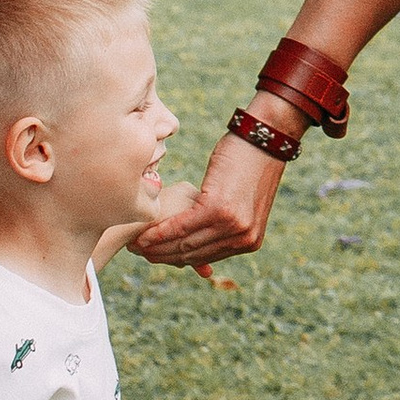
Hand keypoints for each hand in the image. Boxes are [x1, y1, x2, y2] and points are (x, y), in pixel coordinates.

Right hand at [127, 125, 286, 265]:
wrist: (265, 141)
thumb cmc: (249, 166)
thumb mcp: (242, 203)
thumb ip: (224, 225)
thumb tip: (205, 237)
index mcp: (249, 242)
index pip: (206, 257)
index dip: (177, 259)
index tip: (154, 256)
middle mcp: (244, 239)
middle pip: (194, 254)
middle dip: (163, 256)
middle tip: (137, 252)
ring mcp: (233, 226)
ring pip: (186, 243)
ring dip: (157, 246)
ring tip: (135, 244)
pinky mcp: (219, 209)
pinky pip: (183, 225)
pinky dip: (161, 231)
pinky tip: (144, 233)